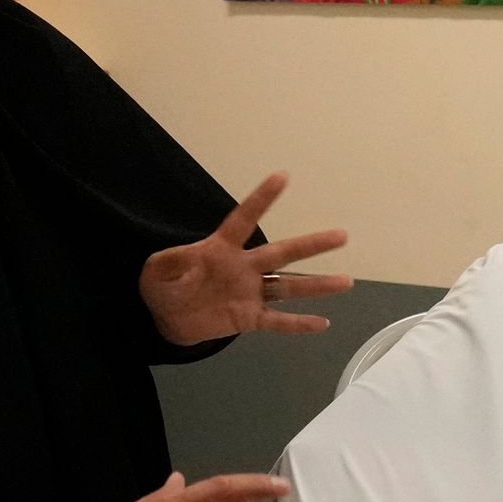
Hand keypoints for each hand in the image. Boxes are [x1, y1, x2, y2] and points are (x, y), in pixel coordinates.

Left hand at [143, 172, 353, 345]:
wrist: (167, 317)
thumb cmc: (162, 285)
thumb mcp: (156, 270)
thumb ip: (170, 266)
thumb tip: (187, 270)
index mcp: (221, 248)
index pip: (244, 219)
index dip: (262, 199)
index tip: (283, 176)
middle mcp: (244, 267)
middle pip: (282, 254)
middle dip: (311, 244)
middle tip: (342, 235)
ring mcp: (250, 293)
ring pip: (289, 288)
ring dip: (316, 286)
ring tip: (346, 281)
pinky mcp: (249, 318)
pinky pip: (277, 321)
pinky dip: (298, 324)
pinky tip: (323, 324)